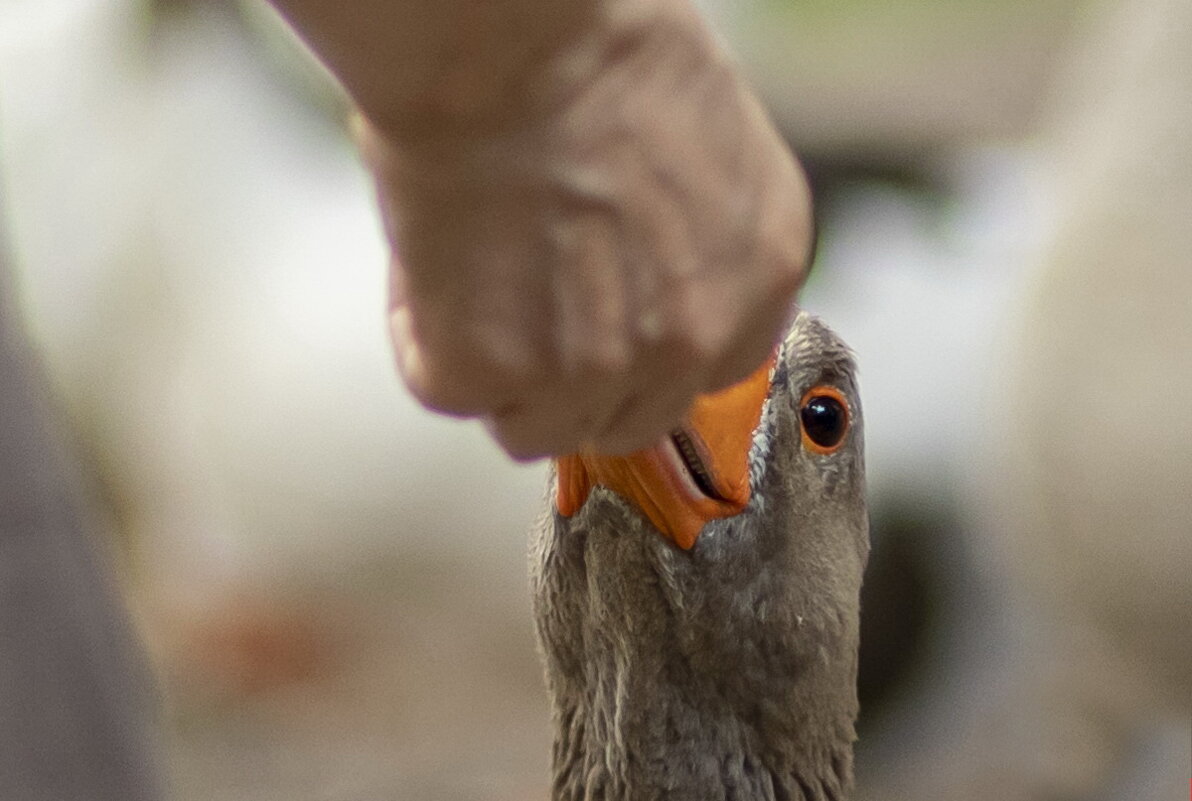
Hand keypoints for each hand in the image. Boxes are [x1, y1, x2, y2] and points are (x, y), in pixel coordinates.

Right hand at [357, 2, 812, 459]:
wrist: (509, 35)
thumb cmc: (595, 50)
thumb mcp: (706, 144)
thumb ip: (697, 242)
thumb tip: (637, 286)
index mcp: (762, 273)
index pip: (712, 375)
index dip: (647, 359)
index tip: (605, 331)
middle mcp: (693, 341)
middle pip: (624, 420)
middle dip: (572, 379)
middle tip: (524, 304)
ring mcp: (597, 369)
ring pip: (534, 429)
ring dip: (500, 373)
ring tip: (475, 282)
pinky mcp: (497, 372)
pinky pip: (451, 393)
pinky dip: (428, 342)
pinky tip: (433, 265)